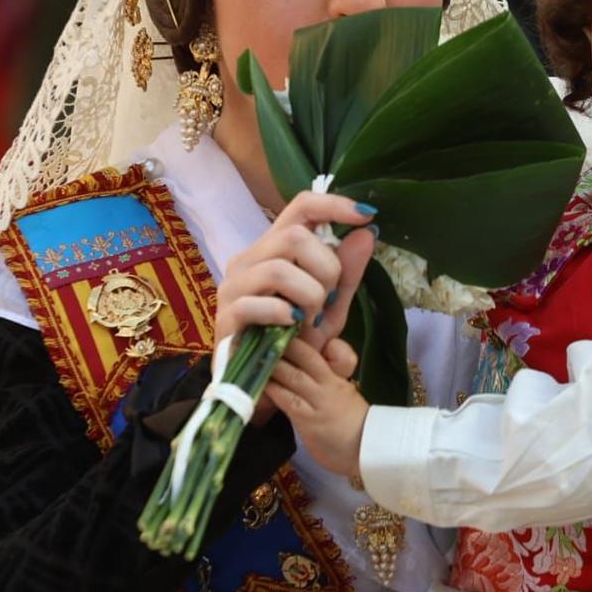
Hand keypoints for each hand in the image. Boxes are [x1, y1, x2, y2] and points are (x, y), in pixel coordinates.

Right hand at [214, 191, 375, 351]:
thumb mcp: (330, 308)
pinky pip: (256, 303)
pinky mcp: (225, 316)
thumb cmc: (294, 343)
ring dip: (308, 297)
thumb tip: (367, 233)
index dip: (333, 204)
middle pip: (294, 235)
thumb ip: (347, 274)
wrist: (265, 386)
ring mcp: (233, 286)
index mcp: (274, 249)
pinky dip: (284, 315)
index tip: (366, 215)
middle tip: (328, 300)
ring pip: (279, 268)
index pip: (301, 207)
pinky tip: (292, 329)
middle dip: (326, 268)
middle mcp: (250, 259)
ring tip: (310, 321)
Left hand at [266, 336, 366, 476]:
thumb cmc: (353, 424)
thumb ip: (326, 375)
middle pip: (302, 357)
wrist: (366, 450)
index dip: (295, 340)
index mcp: (336, 376)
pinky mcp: (308, 421)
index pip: (314, 352)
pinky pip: (286, 401)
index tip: (274, 329)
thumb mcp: (343, 392)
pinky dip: (270, 390)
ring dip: (270, 365)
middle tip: (256, 334)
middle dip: (279, 345)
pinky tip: (256, 384)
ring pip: (292, 376)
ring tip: (250, 354)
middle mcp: (327, 384)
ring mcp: (317, 402)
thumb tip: (307, 362)